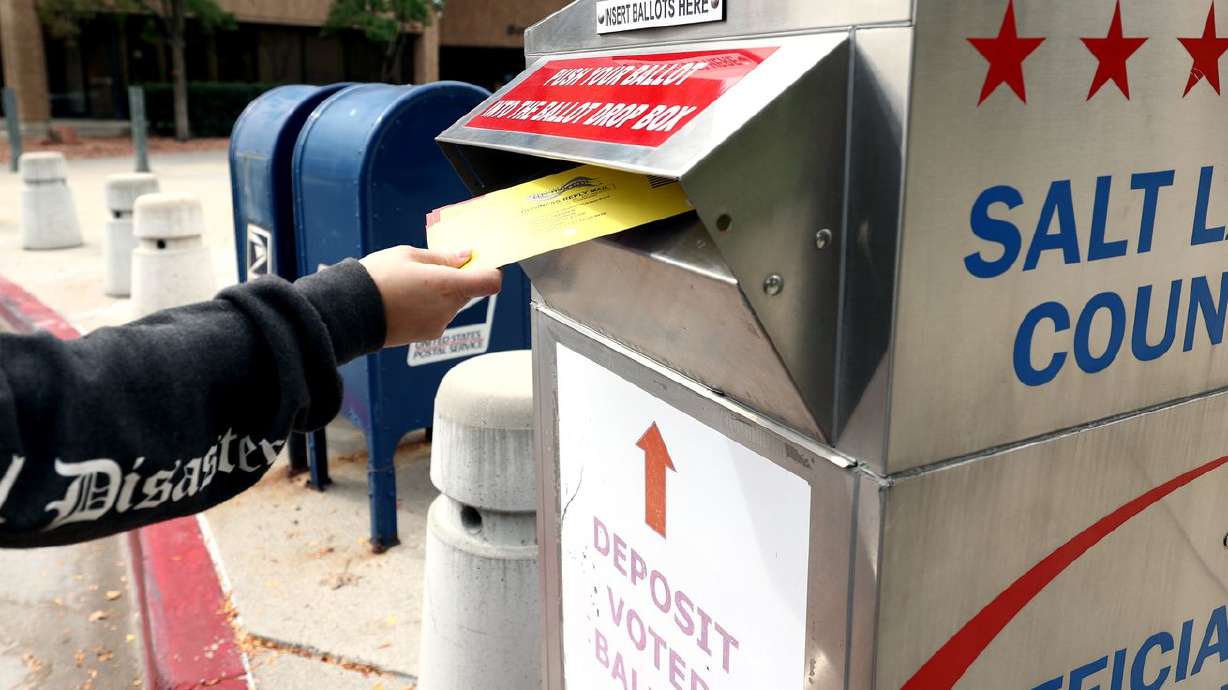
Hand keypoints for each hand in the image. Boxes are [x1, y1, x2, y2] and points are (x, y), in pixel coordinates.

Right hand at [359, 246, 502, 347]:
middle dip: (457, 279)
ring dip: (440, 294)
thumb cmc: (377, 278)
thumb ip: (442, 257)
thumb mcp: (409, 255)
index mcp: (447, 285)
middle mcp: (448, 308)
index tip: (479, 262)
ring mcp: (439, 324)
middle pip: (469, 291)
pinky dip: (429, 307)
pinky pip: (438, 316)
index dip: (490, 270)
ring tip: (410, 286)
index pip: (490, 282)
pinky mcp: (428, 335)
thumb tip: (465, 256)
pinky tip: (406, 300)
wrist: (351, 311)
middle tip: (431, 268)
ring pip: (452, 303)